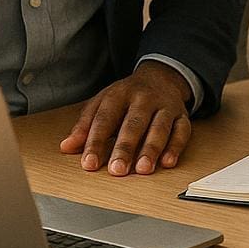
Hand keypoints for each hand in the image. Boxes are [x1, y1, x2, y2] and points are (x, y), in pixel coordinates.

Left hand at [60, 62, 192, 175]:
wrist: (161, 77)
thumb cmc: (127, 97)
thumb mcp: (103, 103)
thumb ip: (85, 125)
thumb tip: (66, 147)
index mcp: (119, 94)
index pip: (105, 118)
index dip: (96, 141)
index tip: (89, 163)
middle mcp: (143, 98)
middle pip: (133, 123)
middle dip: (125, 147)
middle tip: (117, 170)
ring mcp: (165, 106)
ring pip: (159, 127)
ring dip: (151, 149)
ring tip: (143, 169)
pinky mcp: (182, 115)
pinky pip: (182, 131)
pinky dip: (176, 147)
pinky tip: (168, 163)